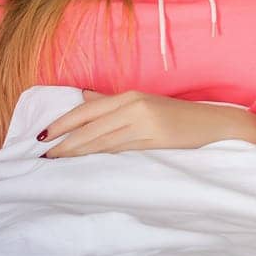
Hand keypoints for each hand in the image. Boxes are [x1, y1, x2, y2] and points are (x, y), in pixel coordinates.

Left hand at [38, 90, 255, 157]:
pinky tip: (86, 159)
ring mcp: (145, 123)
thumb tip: (82, 97)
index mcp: (131, 96)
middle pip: (92, 125)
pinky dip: (100, 154)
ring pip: (102, 139)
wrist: (213, 124)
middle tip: (43, 153)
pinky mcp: (155, 139)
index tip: (43, 135)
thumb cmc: (177, 116)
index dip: (63, 122)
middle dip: (65, 141)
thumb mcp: (144, 103)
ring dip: (77, 150)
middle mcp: (135, 106)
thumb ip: (112, 102)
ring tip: (56, 159)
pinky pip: (120, 148)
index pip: (88, 109)